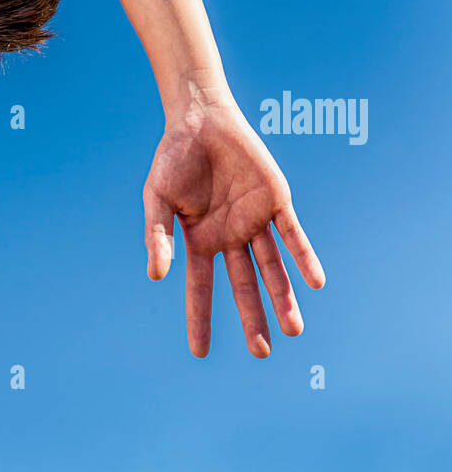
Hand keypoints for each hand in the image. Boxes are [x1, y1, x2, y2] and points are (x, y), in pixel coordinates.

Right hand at [143, 101, 324, 356]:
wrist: (201, 118)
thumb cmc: (174, 157)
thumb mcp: (157, 198)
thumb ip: (156, 235)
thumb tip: (157, 275)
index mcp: (200, 240)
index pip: (200, 287)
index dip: (199, 318)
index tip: (198, 352)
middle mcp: (230, 236)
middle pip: (244, 285)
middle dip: (253, 317)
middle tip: (262, 351)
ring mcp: (254, 220)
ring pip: (272, 266)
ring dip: (283, 295)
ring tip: (294, 329)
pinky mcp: (275, 200)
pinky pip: (292, 234)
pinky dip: (303, 257)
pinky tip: (314, 281)